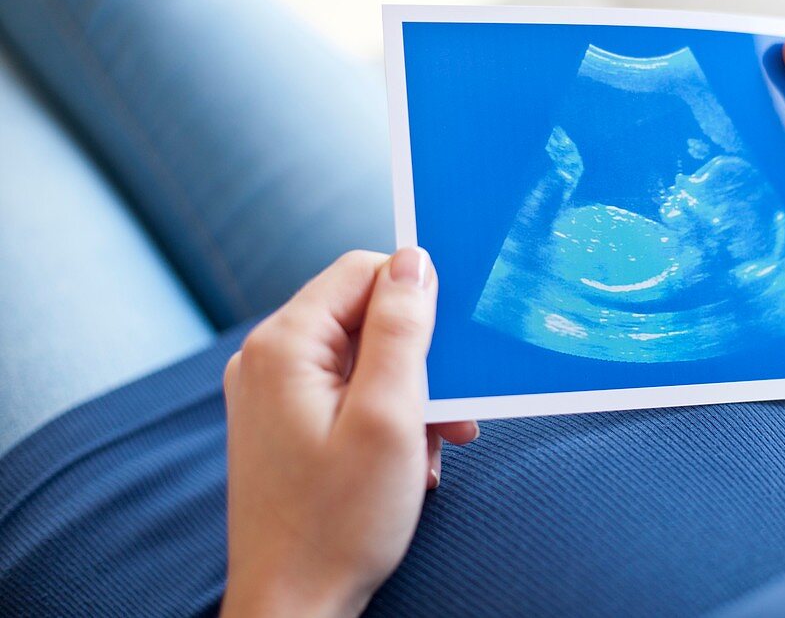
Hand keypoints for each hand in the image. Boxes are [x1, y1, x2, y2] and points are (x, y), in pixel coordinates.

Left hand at [220, 248, 477, 617]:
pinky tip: (410, 459)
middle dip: (419, 358)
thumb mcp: (388, 416)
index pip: (361, 271)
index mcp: (284, 345)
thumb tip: (414, 261)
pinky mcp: (284, 422)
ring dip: (409, 393)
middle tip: (454, 409)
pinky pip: (348, 392)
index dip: (416, 296)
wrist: (293, 606)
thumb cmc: (337, 523)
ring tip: (434, 446)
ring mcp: (272, 393)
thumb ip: (401, 329)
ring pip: (362, 357)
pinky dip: (386, 415)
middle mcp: (268, 359)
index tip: (453, 341)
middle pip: (363, 316)